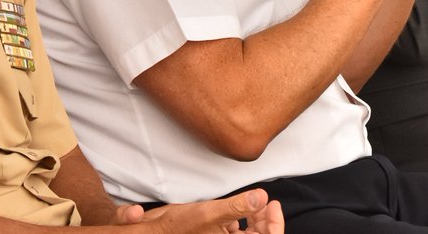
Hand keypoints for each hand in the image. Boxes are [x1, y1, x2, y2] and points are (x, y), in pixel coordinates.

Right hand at [114, 188, 283, 232]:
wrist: (153, 231)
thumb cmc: (177, 226)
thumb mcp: (210, 212)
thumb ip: (237, 206)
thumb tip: (262, 197)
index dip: (274, 224)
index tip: (273, 205)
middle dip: (265, 219)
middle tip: (268, 201)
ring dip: (255, 219)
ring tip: (257, 202)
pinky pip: (236, 232)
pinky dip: (241, 220)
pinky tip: (238, 209)